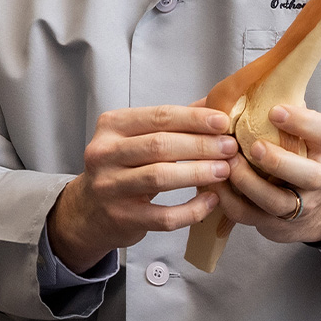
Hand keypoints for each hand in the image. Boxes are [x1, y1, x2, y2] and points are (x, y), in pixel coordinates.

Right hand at [47, 105, 238, 271]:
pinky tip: (211, 201)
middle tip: (230, 147)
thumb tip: (214, 102)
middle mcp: (104, 154)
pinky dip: (191, 209)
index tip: (223, 122)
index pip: (158, 116)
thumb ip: (172, 121)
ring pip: (160, 177)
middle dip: (201, 145)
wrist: (90, 211)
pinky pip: (163, 216)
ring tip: (225, 170)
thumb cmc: (122, 167)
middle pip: (159, 145)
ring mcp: (110, 187)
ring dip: (198, 172)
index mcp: (111, 126)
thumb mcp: (137, 137)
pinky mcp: (122, 218)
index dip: (194, 119)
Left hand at [211, 104, 320, 256]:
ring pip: (278, 202)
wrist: (309, 208)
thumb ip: (269, 111)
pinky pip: (250, 216)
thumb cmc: (289, 155)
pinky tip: (213, 184)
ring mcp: (297, 205)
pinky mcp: (273, 224)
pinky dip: (229, 201)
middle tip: (254, 146)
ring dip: (250, 184)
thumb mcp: (291, 133)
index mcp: (320, 148)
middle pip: (309, 175)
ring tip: (228, 164)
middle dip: (279, 161)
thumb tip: (231, 88)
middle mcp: (315, 178)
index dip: (304, 122)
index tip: (275, 111)